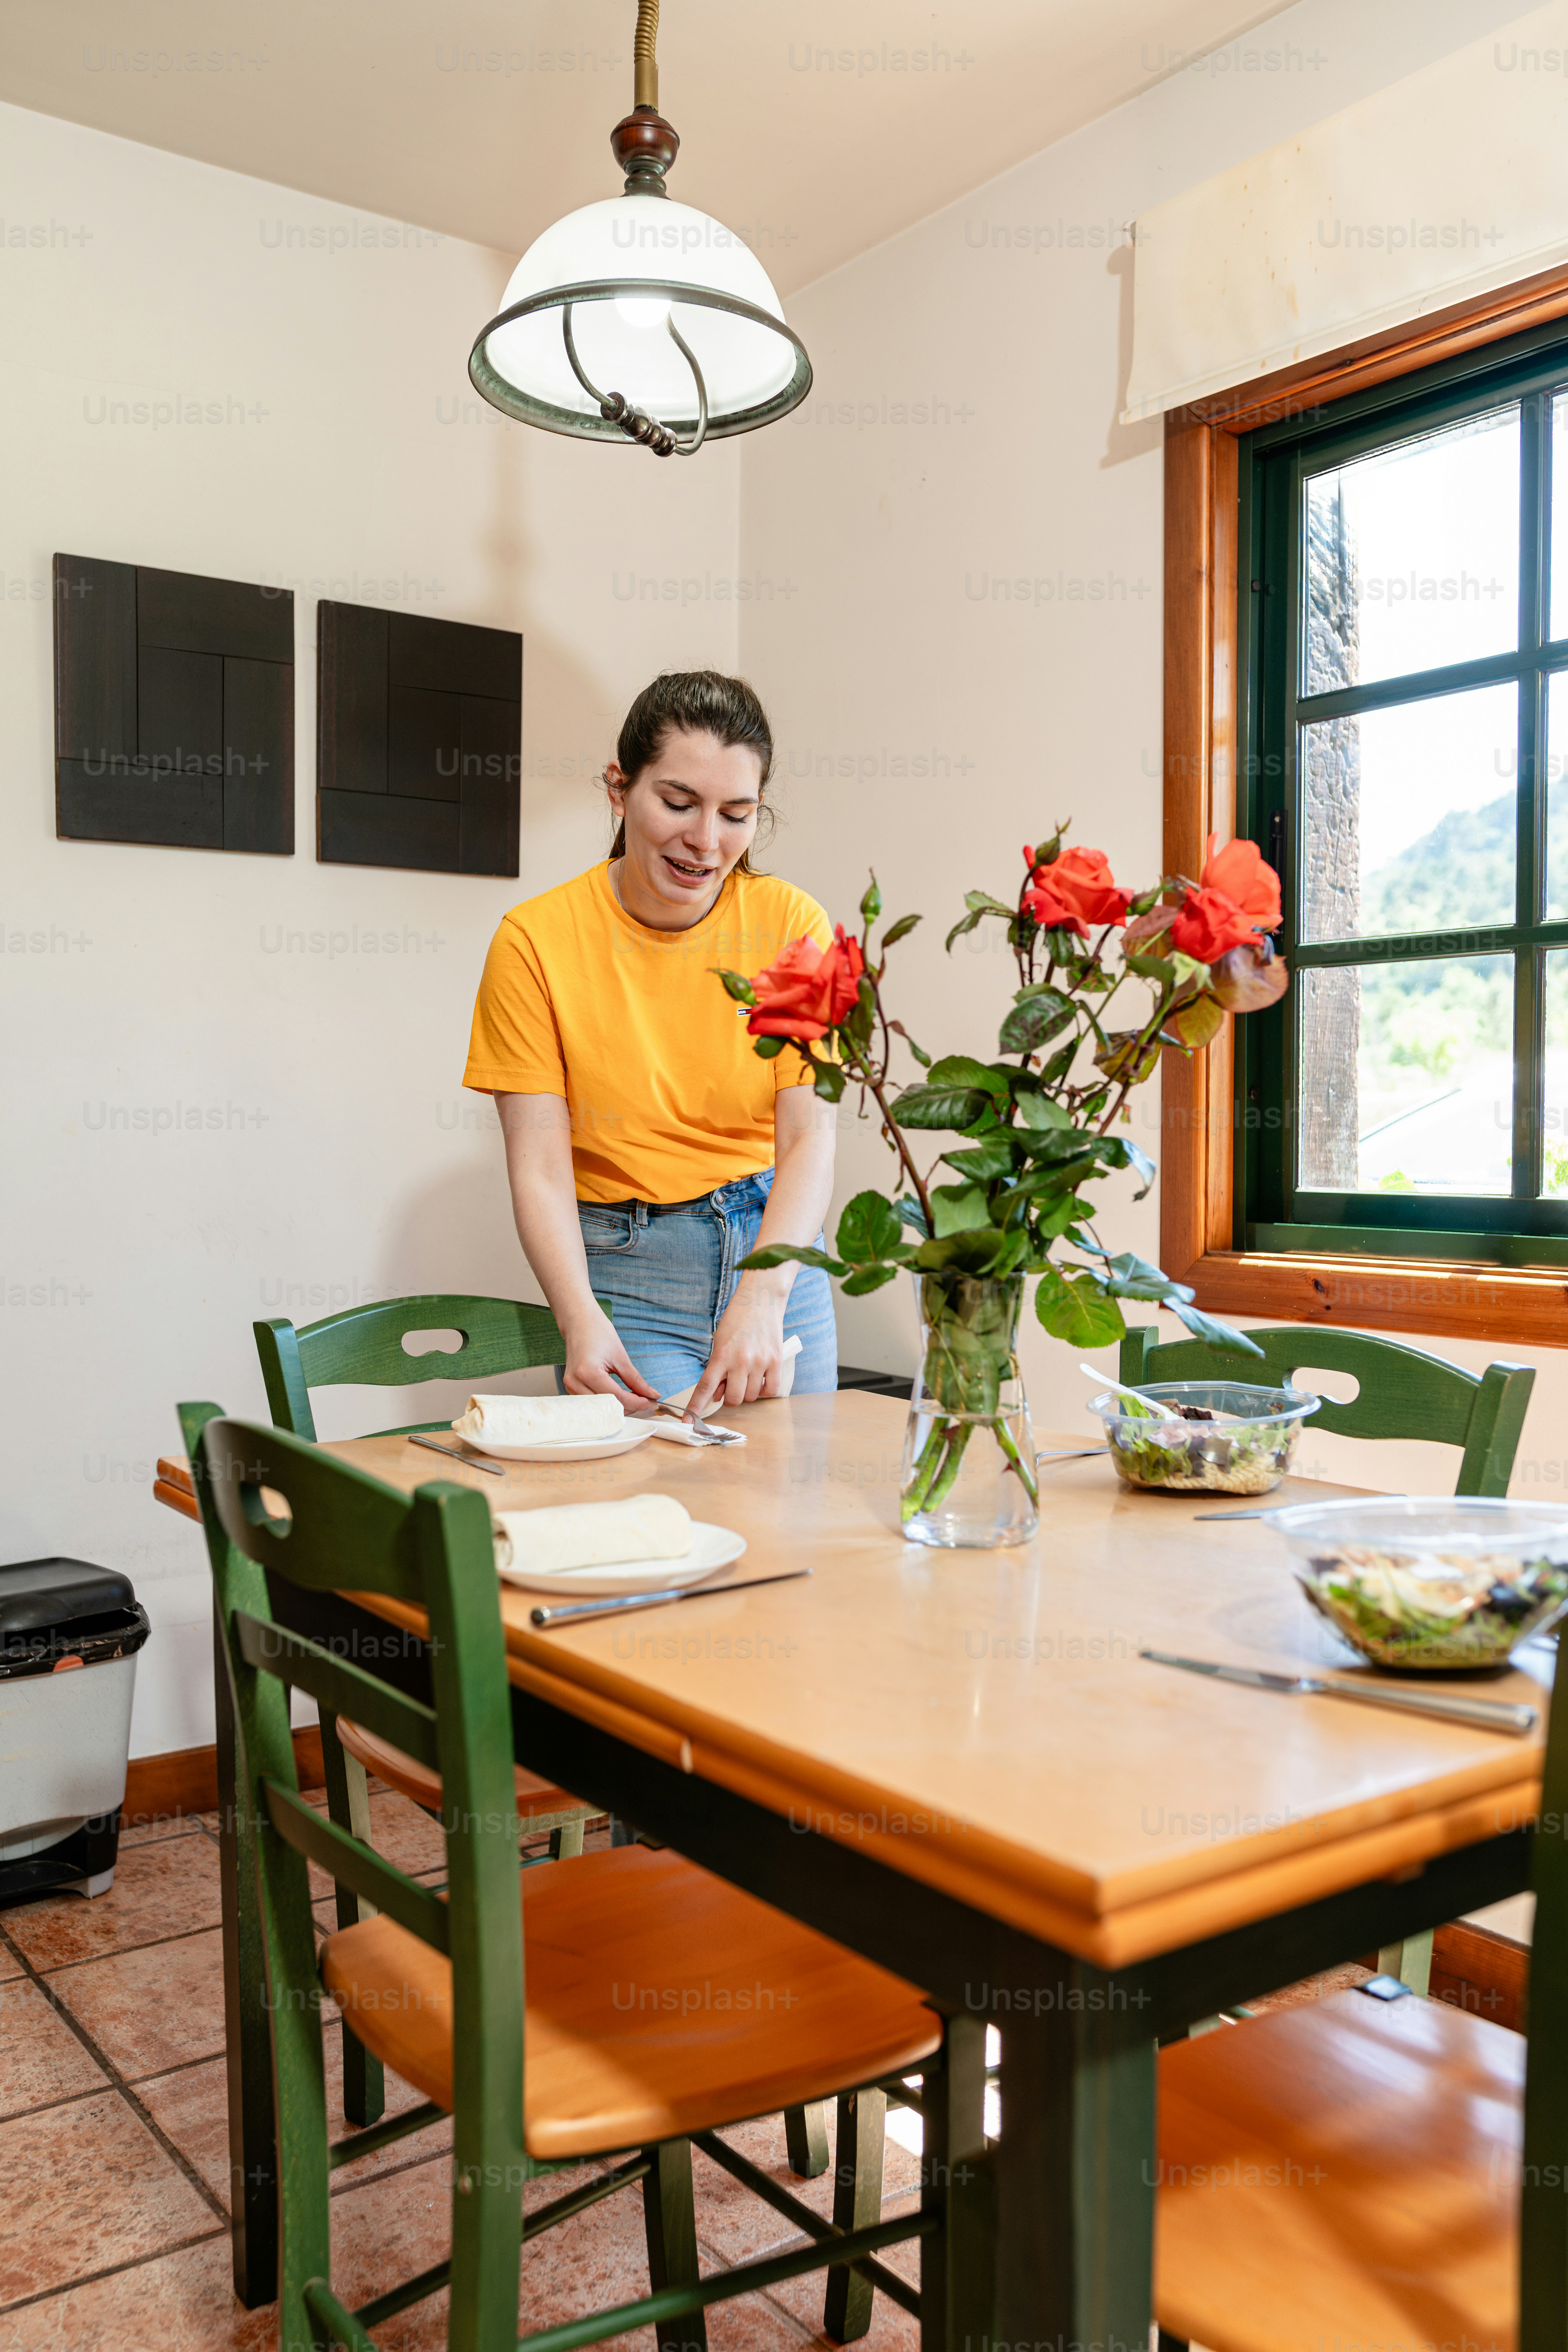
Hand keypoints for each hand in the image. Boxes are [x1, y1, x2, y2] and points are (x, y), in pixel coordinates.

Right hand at [561, 1309, 659, 1404]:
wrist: (579, 1322)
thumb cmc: (597, 1332)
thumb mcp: (620, 1357)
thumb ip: (636, 1380)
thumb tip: (652, 1395)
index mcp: (588, 1372)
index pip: (617, 1397)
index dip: (637, 1403)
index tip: (651, 1402)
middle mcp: (576, 1382)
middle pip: (608, 1406)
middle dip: (630, 1407)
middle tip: (646, 1402)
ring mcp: (570, 1386)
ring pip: (599, 1409)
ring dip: (618, 1407)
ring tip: (634, 1400)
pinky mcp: (570, 1387)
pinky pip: (591, 1403)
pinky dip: (607, 1404)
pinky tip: (619, 1398)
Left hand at [688, 1285, 788, 1417]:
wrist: (761, 1301)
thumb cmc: (736, 1321)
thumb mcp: (719, 1343)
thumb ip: (718, 1371)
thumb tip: (716, 1396)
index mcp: (721, 1355)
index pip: (705, 1387)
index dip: (696, 1407)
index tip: (688, 1422)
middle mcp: (740, 1361)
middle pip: (734, 1399)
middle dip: (732, 1396)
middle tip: (733, 1383)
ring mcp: (759, 1362)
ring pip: (751, 1396)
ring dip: (748, 1391)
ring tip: (749, 1372)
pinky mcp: (776, 1361)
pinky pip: (770, 1390)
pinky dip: (765, 1389)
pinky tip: (762, 1377)